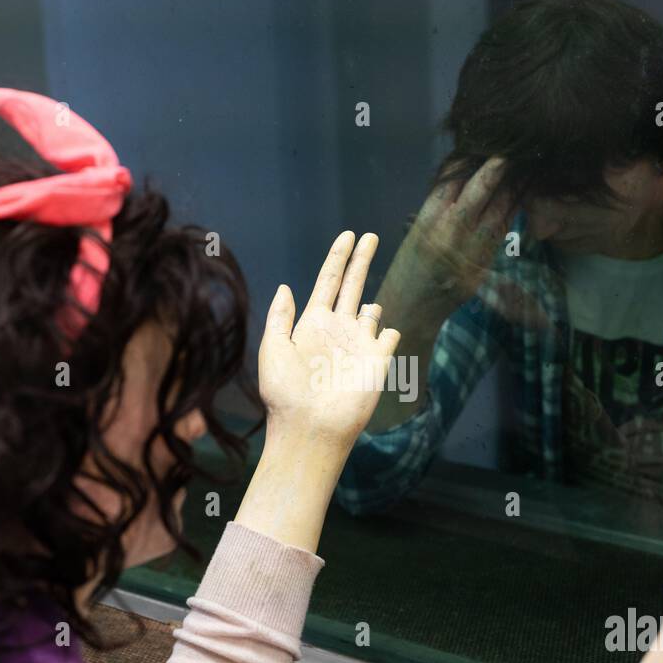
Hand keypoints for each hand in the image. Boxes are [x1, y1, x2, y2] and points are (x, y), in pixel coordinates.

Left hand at [258, 231, 400, 448]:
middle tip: (372, 236)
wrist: (310, 427)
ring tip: (362, 313)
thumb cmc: (286, 394)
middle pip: (353, 285)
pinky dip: (388, 331)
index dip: (339, 256)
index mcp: (312, 324)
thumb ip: (280, 317)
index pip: (329, 281)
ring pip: (371, 312)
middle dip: (362, 260)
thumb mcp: (273, 349)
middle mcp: (337, 330)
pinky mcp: (377, 361)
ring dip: (369, 307)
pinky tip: (381, 334)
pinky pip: (389, 336)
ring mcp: (358, 345)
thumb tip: (286, 286)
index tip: (349, 235)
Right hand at [390, 157, 514, 309]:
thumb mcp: (417, 230)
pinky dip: (510, 212)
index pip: (451, 178)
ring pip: (499, 209)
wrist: (412, 309)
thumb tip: (463, 171)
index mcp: (428, 220)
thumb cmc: (410, 266)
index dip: (467, 159)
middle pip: (479, 190)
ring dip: (512, 188)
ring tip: (522, 170)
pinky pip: (502, 231)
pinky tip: (518, 198)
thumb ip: (440, 204)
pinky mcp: (485, 266)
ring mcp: (470, 251)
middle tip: (510, 149)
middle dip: (497, 167)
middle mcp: (450, 233)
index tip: (478, 144)